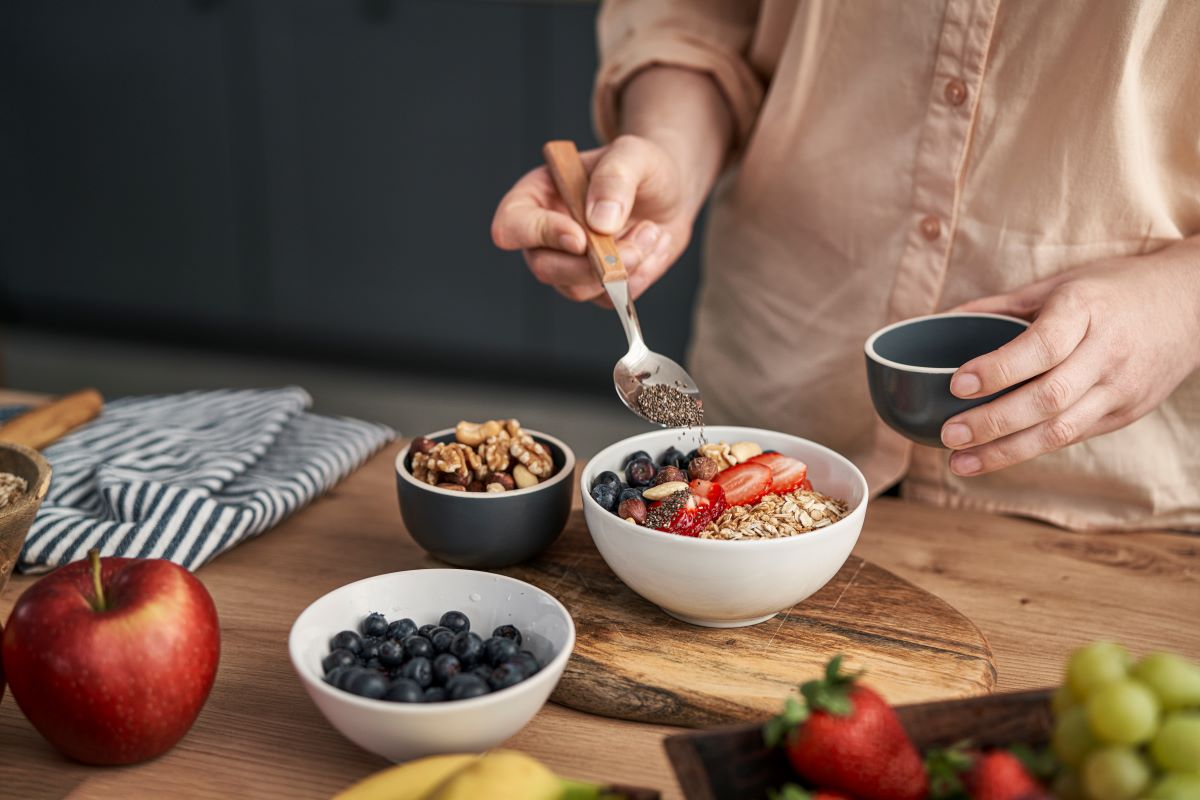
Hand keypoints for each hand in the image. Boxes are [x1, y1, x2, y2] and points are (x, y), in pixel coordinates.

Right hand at [491, 135, 693, 304]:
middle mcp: (545, 236)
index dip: (540, 235)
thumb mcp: (633, 155)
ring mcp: (569, 265)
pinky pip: (609, 297)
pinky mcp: (597, 285)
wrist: (669, 191)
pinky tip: (653, 244)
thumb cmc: (640, 167)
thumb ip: (614, 179)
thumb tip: (599, 222)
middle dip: (591, 265)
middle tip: (633, 248)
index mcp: (537, 197)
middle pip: (544, 268)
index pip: (511, 225)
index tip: (581, 238)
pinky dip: (639, 276)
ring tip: (651, 231)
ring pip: (578, 288)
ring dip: (622, 268)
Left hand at [940, 239, 1199, 475]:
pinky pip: (1074, 436)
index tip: (957, 383)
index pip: (1041, 347)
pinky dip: (1032, 449)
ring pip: (1061, 430)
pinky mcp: (1127, 412)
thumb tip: (940, 319)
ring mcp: (1121, 388)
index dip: (998, 369)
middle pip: (1048, 398)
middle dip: (993, 422)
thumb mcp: (1061, 283)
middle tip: (948, 435)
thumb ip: (1002, 304)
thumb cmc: (1115, 289)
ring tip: (960, 462)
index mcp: (1087, 311)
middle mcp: (1107, 352)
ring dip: (1006, 452)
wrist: (1194, 303)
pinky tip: (995, 457)